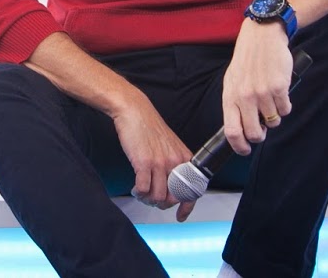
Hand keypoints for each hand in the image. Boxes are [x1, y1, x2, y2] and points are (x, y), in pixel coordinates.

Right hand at [111, 96, 198, 220]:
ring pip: (158, 197)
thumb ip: (174, 164)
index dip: (186, 207)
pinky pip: (143, 189)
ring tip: (142, 193)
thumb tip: (171, 185)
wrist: (135, 111)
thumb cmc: (150, 127)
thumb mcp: (171, 145)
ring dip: (148, 199)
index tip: (180, 216)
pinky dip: (138, 192)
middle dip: (161, 203)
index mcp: (184, 158)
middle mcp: (174, 162)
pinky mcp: (143, 162)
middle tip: (152, 199)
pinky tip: (135, 188)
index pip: (191, 189)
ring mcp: (159, 163)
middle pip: (172, 198)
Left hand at [221, 19, 293, 155]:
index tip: (245, 150)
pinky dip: (285, 105)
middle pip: (254, 133)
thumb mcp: (233, 81)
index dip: (239, 146)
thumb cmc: (247, 60)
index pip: (231, 131)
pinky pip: (285, 110)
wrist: (262, 37)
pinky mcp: (279, 88)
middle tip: (263, 126)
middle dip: (261, 135)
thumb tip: (240, 128)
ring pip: (273, 122)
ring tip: (271, 99)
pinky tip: (280, 91)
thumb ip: (235, 103)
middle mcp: (245, 97)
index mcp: (230, 96)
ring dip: (274, 116)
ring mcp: (262, 93)